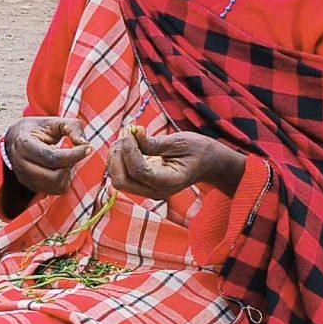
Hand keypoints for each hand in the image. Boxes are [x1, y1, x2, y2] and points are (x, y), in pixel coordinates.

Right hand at [4, 116, 91, 197]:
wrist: (15, 138)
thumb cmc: (37, 129)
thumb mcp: (54, 122)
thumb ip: (73, 128)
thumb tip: (85, 144)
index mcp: (24, 144)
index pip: (53, 158)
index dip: (74, 155)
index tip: (87, 148)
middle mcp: (21, 164)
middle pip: (55, 176)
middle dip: (69, 164)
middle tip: (72, 153)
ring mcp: (24, 178)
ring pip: (56, 185)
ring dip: (66, 173)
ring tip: (64, 161)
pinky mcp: (30, 186)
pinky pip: (55, 191)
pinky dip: (63, 180)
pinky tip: (59, 168)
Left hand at [107, 123, 248, 200]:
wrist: (207, 163)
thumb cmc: (197, 150)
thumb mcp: (179, 142)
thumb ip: (154, 143)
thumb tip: (133, 133)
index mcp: (169, 182)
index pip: (139, 171)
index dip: (129, 150)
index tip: (130, 131)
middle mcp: (156, 191)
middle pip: (122, 182)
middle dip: (117, 157)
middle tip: (125, 135)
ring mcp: (148, 191)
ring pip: (118, 180)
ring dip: (115, 158)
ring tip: (126, 138)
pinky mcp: (142, 186)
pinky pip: (122, 177)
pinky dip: (118, 161)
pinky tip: (126, 145)